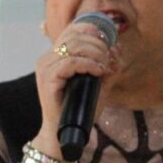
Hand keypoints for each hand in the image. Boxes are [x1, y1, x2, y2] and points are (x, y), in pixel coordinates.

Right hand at [32, 22, 117, 158]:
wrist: (64, 133)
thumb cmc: (81, 109)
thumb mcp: (99, 84)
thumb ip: (108, 66)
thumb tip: (117, 49)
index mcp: (56, 55)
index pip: (73, 29)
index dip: (93, 30)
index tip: (109, 41)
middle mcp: (48, 58)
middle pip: (75, 35)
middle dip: (98, 44)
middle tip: (110, 58)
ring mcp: (45, 67)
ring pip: (74, 46)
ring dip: (95, 53)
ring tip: (105, 65)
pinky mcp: (47, 79)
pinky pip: (70, 63)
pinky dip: (88, 64)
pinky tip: (98, 71)